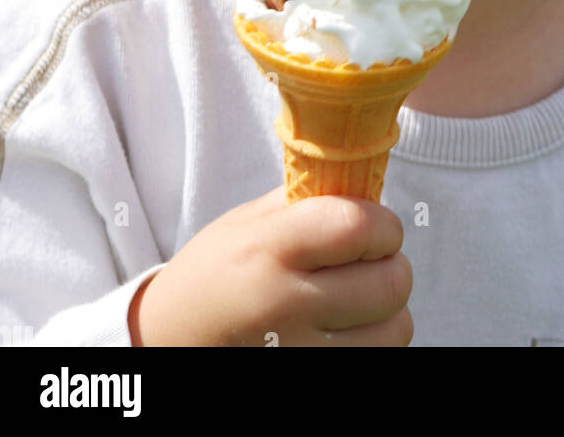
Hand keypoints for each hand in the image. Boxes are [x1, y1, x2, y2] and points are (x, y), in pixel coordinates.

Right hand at [128, 187, 412, 346]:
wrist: (166, 343)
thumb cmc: (214, 274)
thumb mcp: (247, 223)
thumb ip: (307, 201)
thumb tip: (367, 183)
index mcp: (269, 249)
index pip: (359, 227)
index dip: (383, 224)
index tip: (376, 226)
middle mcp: (285, 305)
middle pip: (390, 283)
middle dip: (390, 265)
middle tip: (369, 262)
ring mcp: (299, 355)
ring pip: (397, 330)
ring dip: (387, 311)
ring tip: (356, 301)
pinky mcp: (310, 380)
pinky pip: (379, 360)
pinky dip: (372, 342)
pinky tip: (345, 331)